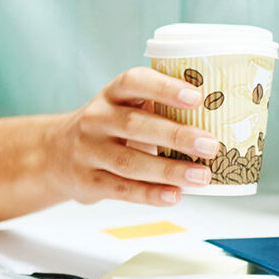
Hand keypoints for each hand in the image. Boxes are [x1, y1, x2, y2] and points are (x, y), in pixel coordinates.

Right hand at [45, 67, 219, 205]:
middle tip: (210, 145)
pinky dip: (150, 194)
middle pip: (134, 125)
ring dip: (168, 170)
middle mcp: (95, 119)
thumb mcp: (123, 109)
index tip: (195, 97)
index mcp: (110, 95)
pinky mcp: (88, 180)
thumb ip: (159, 111)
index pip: (132, 82)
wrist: (55, 153)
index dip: (164, 88)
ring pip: (129, 161)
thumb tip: (223, 122)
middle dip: (175, 135)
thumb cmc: (109, 128)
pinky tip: (175, 196)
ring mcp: (88, 151)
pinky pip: (121, 189)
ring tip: (202, 176)